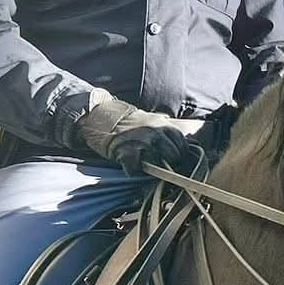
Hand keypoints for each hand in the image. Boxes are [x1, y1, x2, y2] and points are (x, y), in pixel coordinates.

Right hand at [75, 95, 197, 175]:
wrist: (101, 114)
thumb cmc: (128, 121)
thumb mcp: (151, 119)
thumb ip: (164, 129)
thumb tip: (181, 142)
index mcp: (163, 124)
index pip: (182, 143)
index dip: (180, 153)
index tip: (176, 159)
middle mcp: (155, 132)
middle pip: (174, 155)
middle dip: (170, 163)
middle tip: (163, 166)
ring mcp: (142, 142)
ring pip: (159, 164)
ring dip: (154, 169)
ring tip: (148, 167)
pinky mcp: (127, 152)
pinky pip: (135, 168)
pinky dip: (133, 170)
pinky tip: (131, 168)